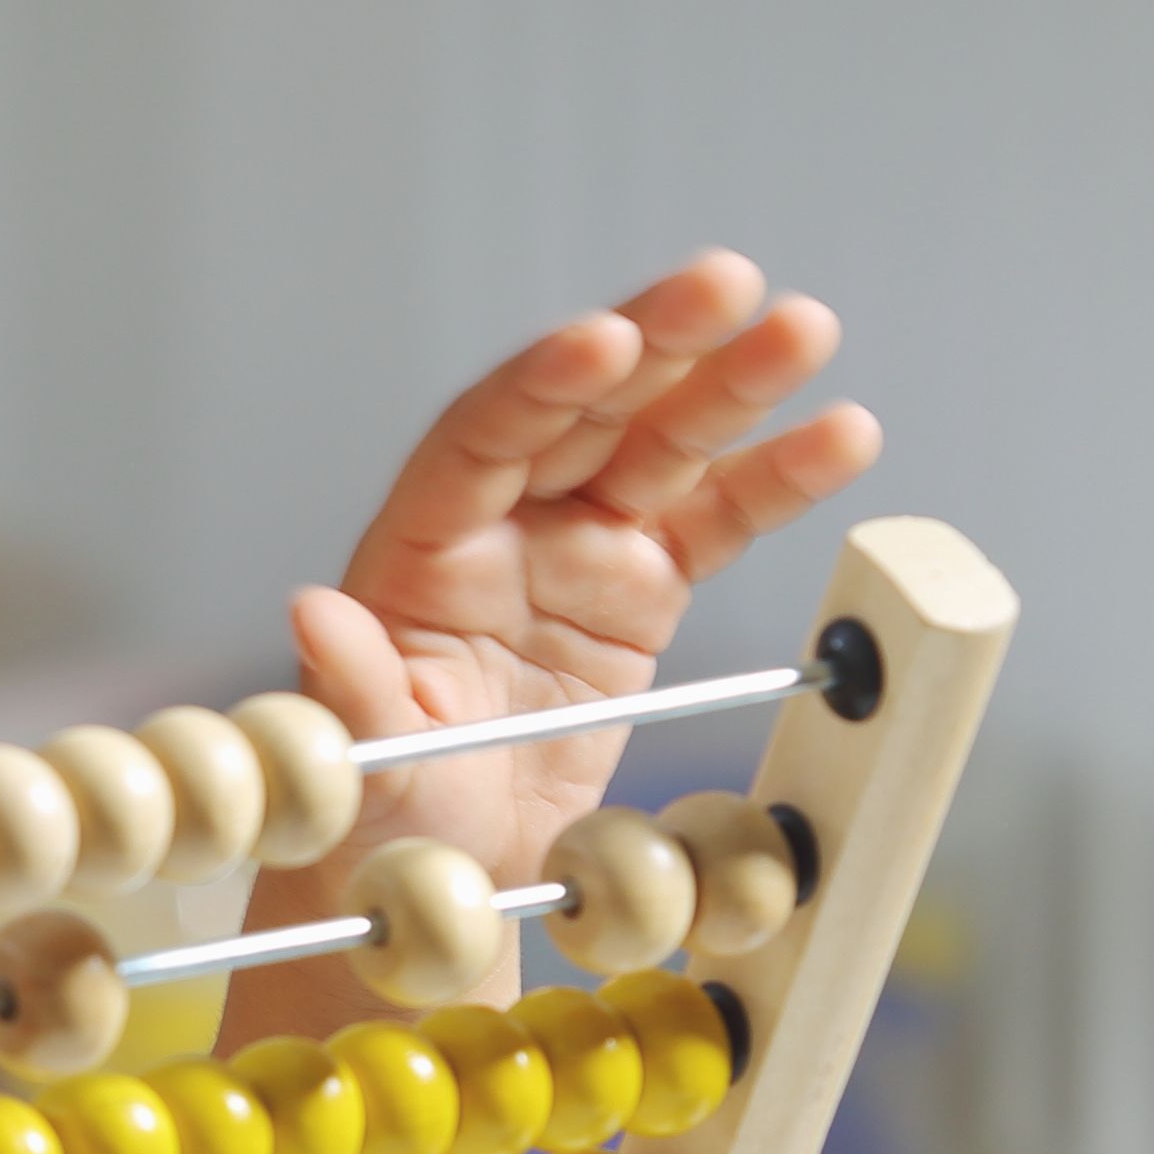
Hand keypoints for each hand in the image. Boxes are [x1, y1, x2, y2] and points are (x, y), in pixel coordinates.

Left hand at [282, 254, 877, 890]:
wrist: (449, 870)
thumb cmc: (384, 815)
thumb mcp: (363, 765)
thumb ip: (352, 690)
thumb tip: (312, 612)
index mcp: (419, 546)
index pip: (482, 438)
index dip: (543, 385)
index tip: (603, 340)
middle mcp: (501, 523)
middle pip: (586, 409)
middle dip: (657, 341)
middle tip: (726, 283)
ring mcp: (577, 546)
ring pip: (660, 444)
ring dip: (732, 384)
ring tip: (804, 331)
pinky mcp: (641, 586)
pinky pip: (715, 519)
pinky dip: (776, 478)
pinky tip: (841, 434)